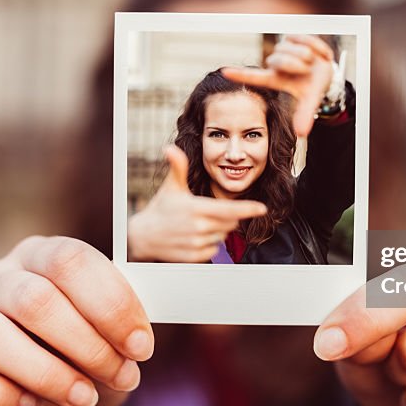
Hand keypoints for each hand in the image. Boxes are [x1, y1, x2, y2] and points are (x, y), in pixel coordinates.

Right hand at [0, 236, 153, 405]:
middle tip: (121, 376)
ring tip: (85, 396)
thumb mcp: (114, 337)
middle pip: (34, 299)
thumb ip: (124, 324)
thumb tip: (137, 334)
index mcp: (41, 255)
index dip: (111, 304)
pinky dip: (0, 396)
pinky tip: (32, 403)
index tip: (141, 346)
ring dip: (47, 374)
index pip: (70, 259)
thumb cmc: (85, 359)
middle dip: (87, 345)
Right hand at [128, 145, 267, 261]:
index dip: (248, 209)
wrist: (143, 236)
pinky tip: (195, 237)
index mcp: (196, 208)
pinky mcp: (194, 257)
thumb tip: (171, 147)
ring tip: (198, 224)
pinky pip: (214, 250)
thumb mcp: (170, 187)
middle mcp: (198, 227)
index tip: (262, 208)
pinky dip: (210, 244)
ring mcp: (196, 243)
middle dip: (227, 216)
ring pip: (222, 236)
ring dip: (217, 230)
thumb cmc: (161, 208)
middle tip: (208, 212)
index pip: (229, 209)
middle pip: (230, 222)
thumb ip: (177, 167)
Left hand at [223, 34, 334, 136]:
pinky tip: (318, 54)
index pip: (253, 76)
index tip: (224, 72)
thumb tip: (301, 134)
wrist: (327, 70)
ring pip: (293, 50)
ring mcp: (283, 48)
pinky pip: (305, 39)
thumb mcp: (310, 100)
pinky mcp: (293, 36)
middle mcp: (275, 63)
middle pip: (280, 60)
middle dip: (297, 65)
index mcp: (275, 78)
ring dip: (308, 57)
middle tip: (307, 71)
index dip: (239, 74)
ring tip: (312, 63)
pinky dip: (316, 47)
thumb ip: (304, 115)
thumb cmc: (313, 85)